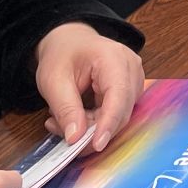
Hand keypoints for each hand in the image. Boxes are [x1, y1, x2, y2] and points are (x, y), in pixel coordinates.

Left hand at [34, 22, 144, 151]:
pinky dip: (96, 122)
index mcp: (114, 58)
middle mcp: (132, 68)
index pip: (118, 95)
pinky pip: (117, 114)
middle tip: (58, 129)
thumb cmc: (62, 55)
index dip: (108, 123)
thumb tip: (75, 138)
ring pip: (120, 116)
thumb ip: (65, 109)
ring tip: (62, 120)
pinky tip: (77, 117)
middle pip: (121, 110)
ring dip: (92, 127)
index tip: (96, 145)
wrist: (70, 42)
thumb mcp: (53, 81)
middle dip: (92, 129)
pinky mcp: (130, 89)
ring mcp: (134, 78)